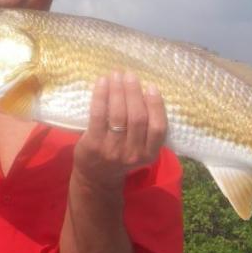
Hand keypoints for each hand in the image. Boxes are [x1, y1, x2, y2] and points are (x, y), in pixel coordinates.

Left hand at [73, 71, 167, 187]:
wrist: (97, 178)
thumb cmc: (121, 155)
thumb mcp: (140, 149)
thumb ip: (146, 129)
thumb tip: (145, 90)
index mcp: (149, 154)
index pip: (158, 127)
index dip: (156, 105)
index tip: (151, 86)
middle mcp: (133, 153)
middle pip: (137, 117)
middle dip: (134, 92)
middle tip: (129, 75)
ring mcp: (112, 150)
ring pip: (118, 114)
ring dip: (118, 90)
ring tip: (116, 75)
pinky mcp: (94, 144)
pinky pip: (98, 115)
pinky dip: (101, 96)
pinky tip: (102, 82)